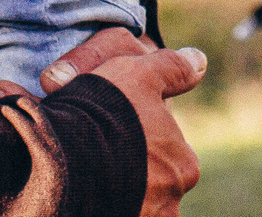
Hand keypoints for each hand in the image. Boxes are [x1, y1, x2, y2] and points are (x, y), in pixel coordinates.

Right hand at [0, 30, 204, 216]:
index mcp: (184, 166)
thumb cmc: (106, 112)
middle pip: (154, 188)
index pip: (171, 156)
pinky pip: (112, 214)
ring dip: (118, 196)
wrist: (62, 158)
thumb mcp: (139, 75)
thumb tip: (200, 60)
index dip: (142, 140)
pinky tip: (79, 197)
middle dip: (134, 177)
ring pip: (135, 206)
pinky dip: (100, 208)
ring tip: (84, 180)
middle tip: (100, 158)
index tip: (118, 133)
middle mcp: (171, 205)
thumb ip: (171, 68)